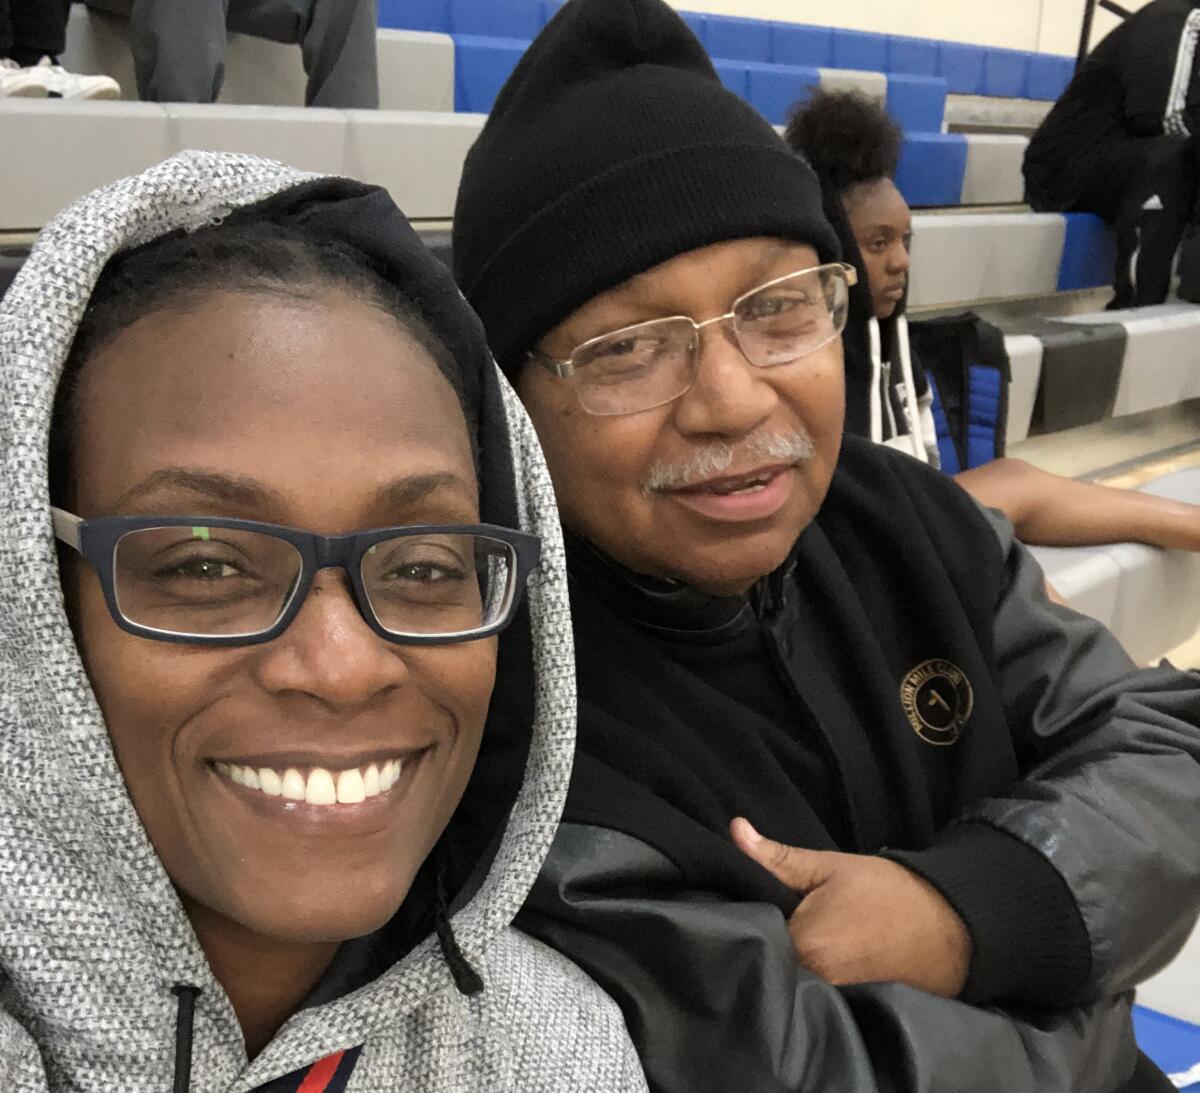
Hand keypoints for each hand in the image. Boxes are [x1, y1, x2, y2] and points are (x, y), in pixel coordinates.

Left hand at [730, 817, 971, 997]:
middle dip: (760, 949)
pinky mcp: (851, 1012)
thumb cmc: (888, 891)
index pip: (750, 940)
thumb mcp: (828, 866)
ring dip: (783, 970)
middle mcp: (815, 982)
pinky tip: (811, 968)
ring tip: (788, 944)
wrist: (950, 926)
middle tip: (765, 925)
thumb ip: (777, 856)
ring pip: (789, 987)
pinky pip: (815, 1002)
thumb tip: (736, 829)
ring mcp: (834, 1004)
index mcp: (804, 944)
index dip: (743, 926)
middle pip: (766, 968)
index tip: (740, 911)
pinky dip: (808, 987)